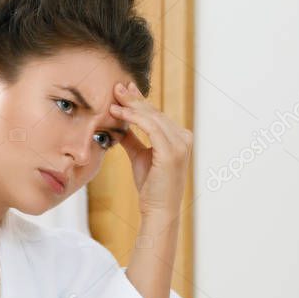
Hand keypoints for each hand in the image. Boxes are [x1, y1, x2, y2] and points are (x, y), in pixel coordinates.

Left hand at [110, 81, 192, 219]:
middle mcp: (184, 138)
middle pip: (155, 113)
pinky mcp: (171, 151)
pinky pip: (150, 127)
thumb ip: (133, 139)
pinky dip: (133, 118)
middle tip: (116, 87)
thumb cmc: (151, 187)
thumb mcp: (140, 157)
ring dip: (131, 106)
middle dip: (134, 99)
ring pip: (152, 117)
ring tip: (114, 98)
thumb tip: (119, 125)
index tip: (124, 90)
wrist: (159, 210)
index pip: (157, 114)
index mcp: (180, 138)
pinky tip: (119, 113)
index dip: (139, 101)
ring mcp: (180, 144)